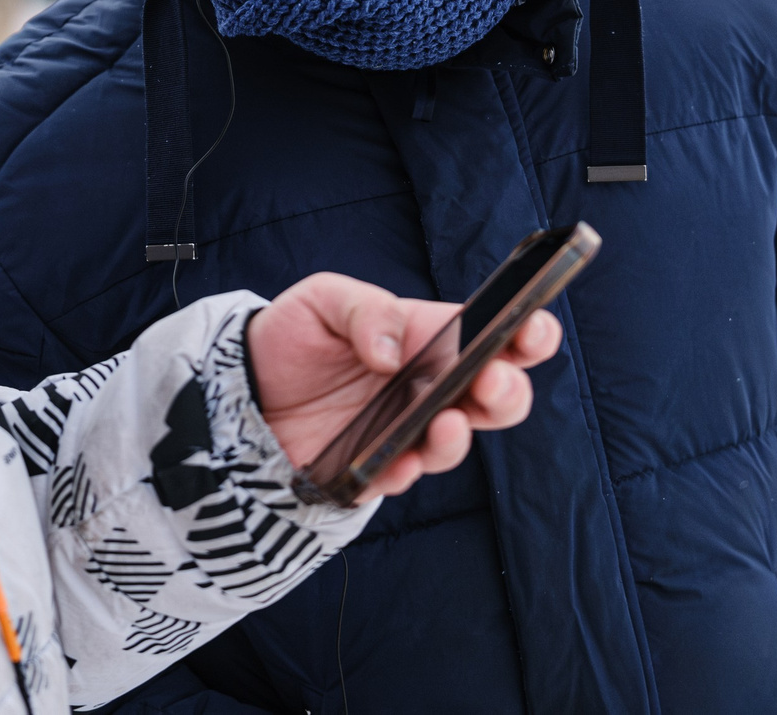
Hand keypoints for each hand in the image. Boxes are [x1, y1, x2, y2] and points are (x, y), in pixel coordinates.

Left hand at [244, 273, 560, 501]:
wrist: (242, 389)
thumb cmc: (293, 336)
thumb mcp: (324, 299)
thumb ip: (366, 311)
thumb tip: (394, 352)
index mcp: (429, 338)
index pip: (495, 337)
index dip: (527, 335)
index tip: (534, 330)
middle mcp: (428, 389)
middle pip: (495, 397)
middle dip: (509, 391)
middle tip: (494, 380)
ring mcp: (404, 432)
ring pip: (456, 442)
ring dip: (460, 437)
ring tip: (447, 422)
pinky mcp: (373, 469)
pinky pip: (400, 477)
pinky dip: (404, 470)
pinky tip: (399, 459)